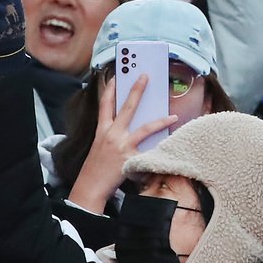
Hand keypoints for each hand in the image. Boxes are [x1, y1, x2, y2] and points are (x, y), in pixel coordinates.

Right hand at [70, 75, 177, 213]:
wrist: (90, 186)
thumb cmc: (96, 167)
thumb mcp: (100, 146)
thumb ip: (113, 133)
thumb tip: (131, 124)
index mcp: (101, 130)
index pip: (105, 105)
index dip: (110, 89)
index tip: (116, 76)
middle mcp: (111, 134)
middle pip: (126, 108)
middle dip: (136, 90)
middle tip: (145, 76)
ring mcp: (121, 145)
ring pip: (145, 128)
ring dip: (161, 121)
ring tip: (173, 115)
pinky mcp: (130, 158)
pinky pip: (149, 150)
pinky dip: (160, 147)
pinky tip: (171, 143)